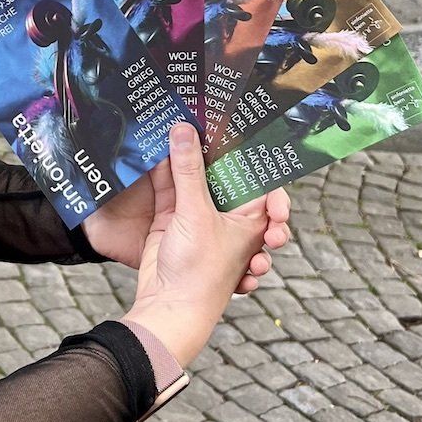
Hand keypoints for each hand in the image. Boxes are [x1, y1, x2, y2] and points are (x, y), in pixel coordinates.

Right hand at [119, 121, 292, 366]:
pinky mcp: (173, 218)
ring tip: (181, 123)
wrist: (169, 306)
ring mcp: (199, 215)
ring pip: (196, 176)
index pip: (263, 178)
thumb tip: (182, 129)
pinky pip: (171, 186)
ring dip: (187, 155)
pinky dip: (165, 169)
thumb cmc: (199, 272)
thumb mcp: (196, 215)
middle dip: (215, 147)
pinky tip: (158, 147)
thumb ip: (187, 171)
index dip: (257, 155)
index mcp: (252, 216)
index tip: (245, 130)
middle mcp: (228, 213)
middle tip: (205, 115)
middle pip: (225, 171)